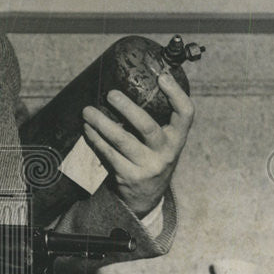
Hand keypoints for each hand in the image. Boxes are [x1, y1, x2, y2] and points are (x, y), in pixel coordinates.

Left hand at [81, 71, 194, 217]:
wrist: (147, 197)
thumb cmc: (153, 156)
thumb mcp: (163, 141)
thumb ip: (158, 119)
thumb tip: (137, 81)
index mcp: (177, 138)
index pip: (185, 113)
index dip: (176, 94)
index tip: (161, 76)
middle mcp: (166, 153)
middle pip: (147, 127)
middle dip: (128, 108)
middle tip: (111, 94)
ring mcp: (147, 166)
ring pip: (122, 141)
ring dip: (102, 123)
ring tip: (88, 110)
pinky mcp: (128, 176)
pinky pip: (108, 153)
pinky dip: (95, 139)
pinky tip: (87, 128)